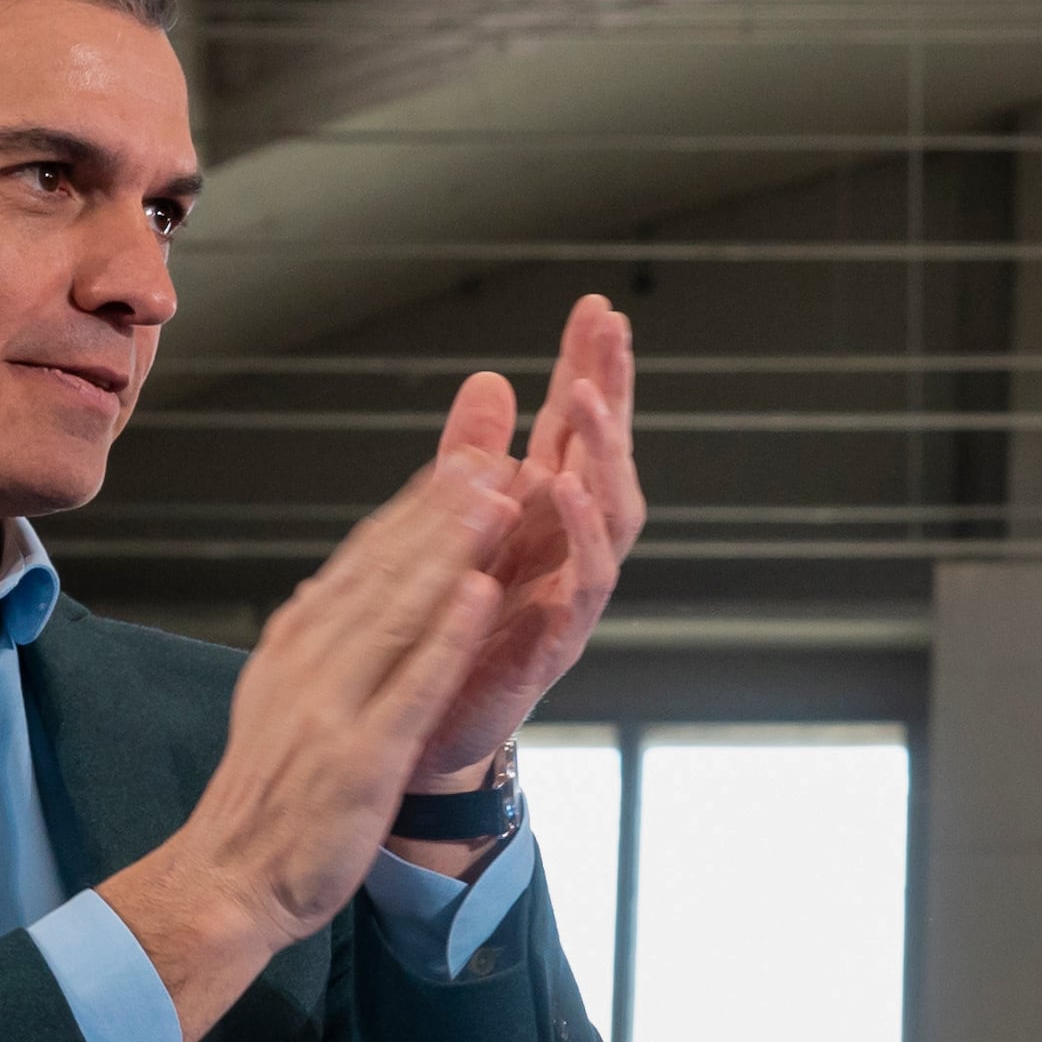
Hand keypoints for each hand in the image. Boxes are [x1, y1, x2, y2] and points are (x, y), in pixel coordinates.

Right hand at [103, 450, 521, 1039]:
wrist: (224, 881)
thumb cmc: (267, 799)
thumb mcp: (281, 701)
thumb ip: (310, 646)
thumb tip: (327, 592)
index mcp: (296, 645)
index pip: (363, 561)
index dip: (417, 508)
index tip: (462, 461)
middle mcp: (309, 661)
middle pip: (385, 568)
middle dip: (443, 507)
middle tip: (495, 449)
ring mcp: (331, 706)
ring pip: (399, 609)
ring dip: (452, 548)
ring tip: (501, 496)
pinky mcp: (357, 756)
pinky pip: (409, 684)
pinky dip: (446, 636)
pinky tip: (483, 594)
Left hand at [404, 293, 647, 795]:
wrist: (428, 733)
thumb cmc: (452, 632)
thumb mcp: (456, 528)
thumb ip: (472, 457)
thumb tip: (489, 378)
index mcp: (543, 517)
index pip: (575, 429)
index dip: (589, 368)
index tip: (596, 309)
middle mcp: (570, 549)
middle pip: (608, 459)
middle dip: (613, 393)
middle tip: (611, 332)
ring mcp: (571, 595)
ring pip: (611, 516)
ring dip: (602, 455)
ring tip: (585, 399)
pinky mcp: (557, 645)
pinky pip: (585, 587)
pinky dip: (580, 538)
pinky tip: (564, 491)